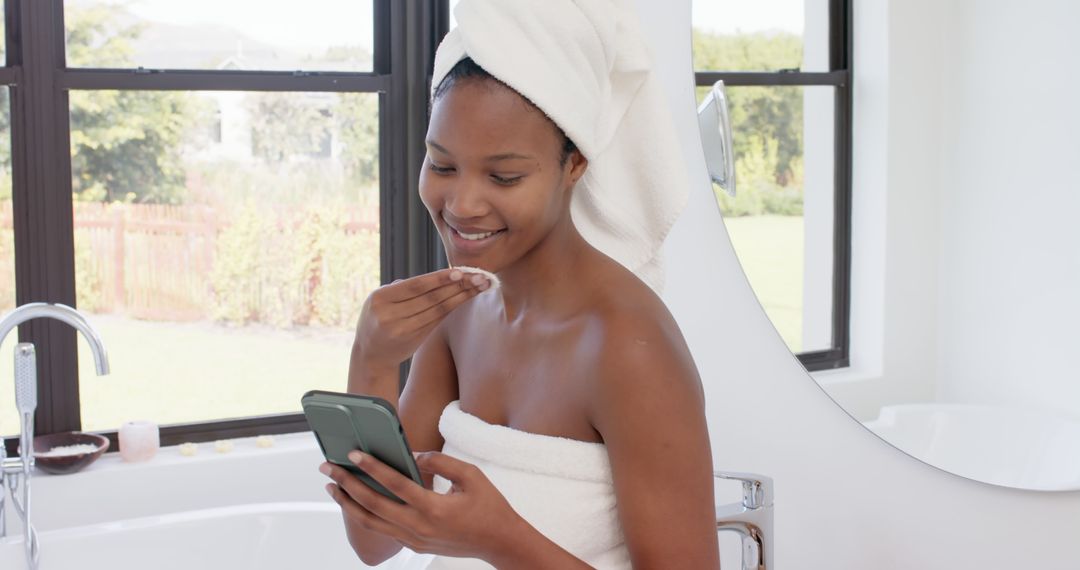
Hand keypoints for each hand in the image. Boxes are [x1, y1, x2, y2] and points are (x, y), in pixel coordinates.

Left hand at [321, 450, 524, 562]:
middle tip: (327, 467)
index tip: (353, 454)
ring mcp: (414, 539)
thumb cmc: (489, 505)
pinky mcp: (414, 545)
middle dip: (347, 485)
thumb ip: (441, 462)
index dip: (372, 468)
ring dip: (348, 503)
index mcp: (434, 508)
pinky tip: (355, 502)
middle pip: (373, 505)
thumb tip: (413, 456)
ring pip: (371, 522)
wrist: (499, 542)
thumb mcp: (471, 476)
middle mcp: (419, 527)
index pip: (395, 484)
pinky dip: (365, 515)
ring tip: (332, 486)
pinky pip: (383, 529)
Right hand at [353, 268, 491, 370]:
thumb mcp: (379, 300)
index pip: (415, 286)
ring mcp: (403, 330)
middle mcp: (391, 316)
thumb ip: (403, 288)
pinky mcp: (415, 339)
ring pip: (438, 310)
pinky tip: (465, 298)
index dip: (439, 279)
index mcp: (380, 299)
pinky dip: (453, 307)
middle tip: (480, 277)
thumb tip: (438, 277)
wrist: (370, 354)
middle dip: (458, 286)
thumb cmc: (377, 319)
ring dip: (462, 297)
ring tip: (480, 286)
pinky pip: (437, 320)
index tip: (460, 272)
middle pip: (431, 298)